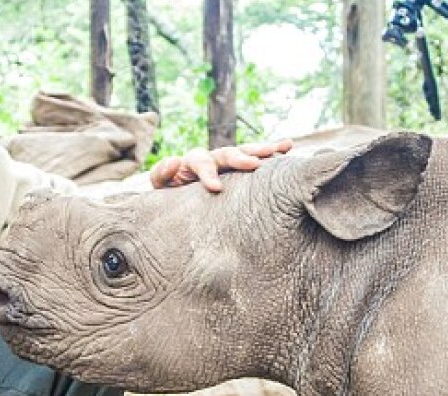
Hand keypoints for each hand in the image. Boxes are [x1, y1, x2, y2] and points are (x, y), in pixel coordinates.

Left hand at [149, 139, 293, 191]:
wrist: (178, 196)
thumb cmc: (170, 192)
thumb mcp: (160, 185)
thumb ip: (162, 174)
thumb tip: (174, 160)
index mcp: (192, 162)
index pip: (200, 162)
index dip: (208, 174)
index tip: (216, 188)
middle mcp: (212, 157)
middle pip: (227, 152)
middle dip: (240, 157)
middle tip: (254, 164)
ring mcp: (226, 162)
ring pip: (244, 152)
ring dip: (262, 150)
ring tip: (281, 148)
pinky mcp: (238, 168)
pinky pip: (255, 158)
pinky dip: (270, 152)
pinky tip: (287, 147)